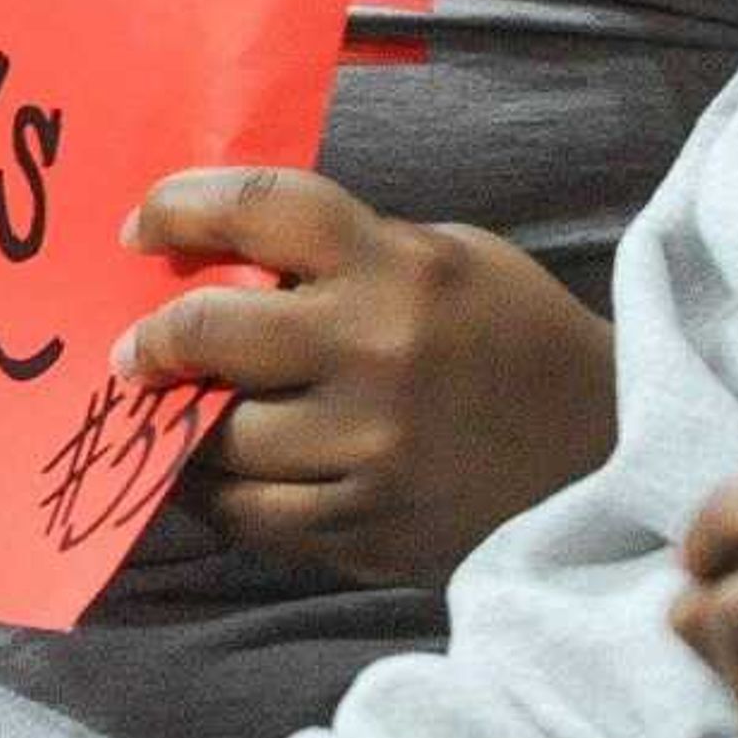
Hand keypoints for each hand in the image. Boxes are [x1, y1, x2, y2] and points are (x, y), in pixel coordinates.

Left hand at [115, 167, 614, 585]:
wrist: (604, 455)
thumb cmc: (509, 335)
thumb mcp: (444, 258)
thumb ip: (342, 254)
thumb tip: (221, 262)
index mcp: (399, 268)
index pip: (261, 210)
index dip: (181, 208)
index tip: (139, 226)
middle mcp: (378, 356)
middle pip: (214, 332)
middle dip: (155, 335)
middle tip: (134, 345)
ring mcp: (370, 452)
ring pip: (220, 439)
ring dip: (178, 421)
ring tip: (167, 408)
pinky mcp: (366, 529)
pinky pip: (250, 515)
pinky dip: (213, 491)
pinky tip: (203, 469)